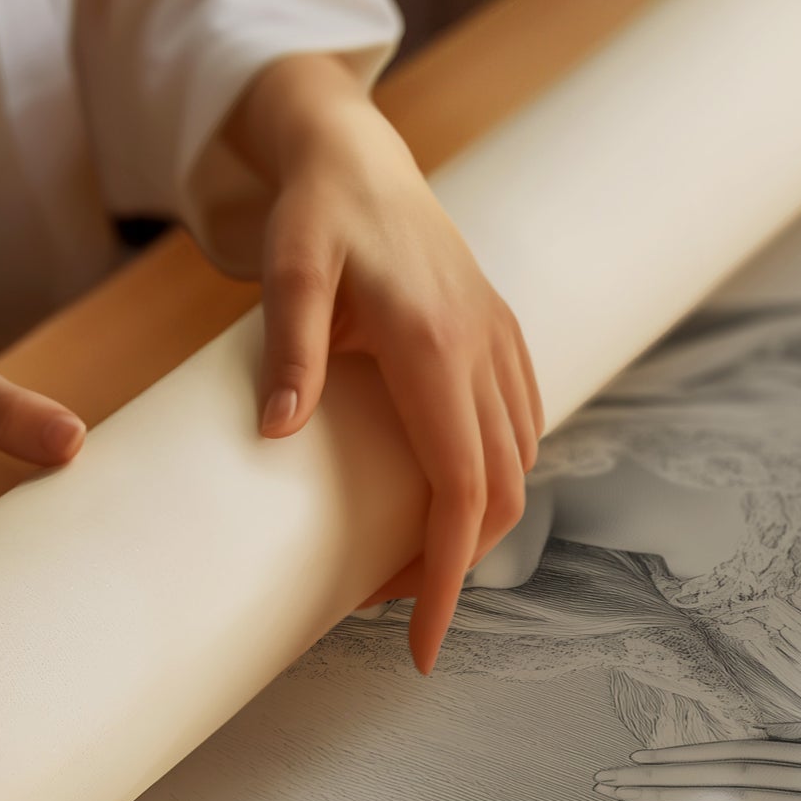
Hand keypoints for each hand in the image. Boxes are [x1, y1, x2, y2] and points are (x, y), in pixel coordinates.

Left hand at [222, 55, 543, 673]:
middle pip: (498, 493)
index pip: (459, 488)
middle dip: (454, 567)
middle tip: (388, 604)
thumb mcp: (287, 268)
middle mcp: (482, 349)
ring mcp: (501, 342)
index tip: (422, 646)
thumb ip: (289, 347)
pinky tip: (449, 493)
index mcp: (432, 344)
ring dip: (473, 526)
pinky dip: (494, 478)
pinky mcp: (502, 337)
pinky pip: (521, 427)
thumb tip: (279, 433)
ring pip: (517, 465)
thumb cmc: (316, 212)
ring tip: (406, 557)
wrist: (359, 154)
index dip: (446, 577)